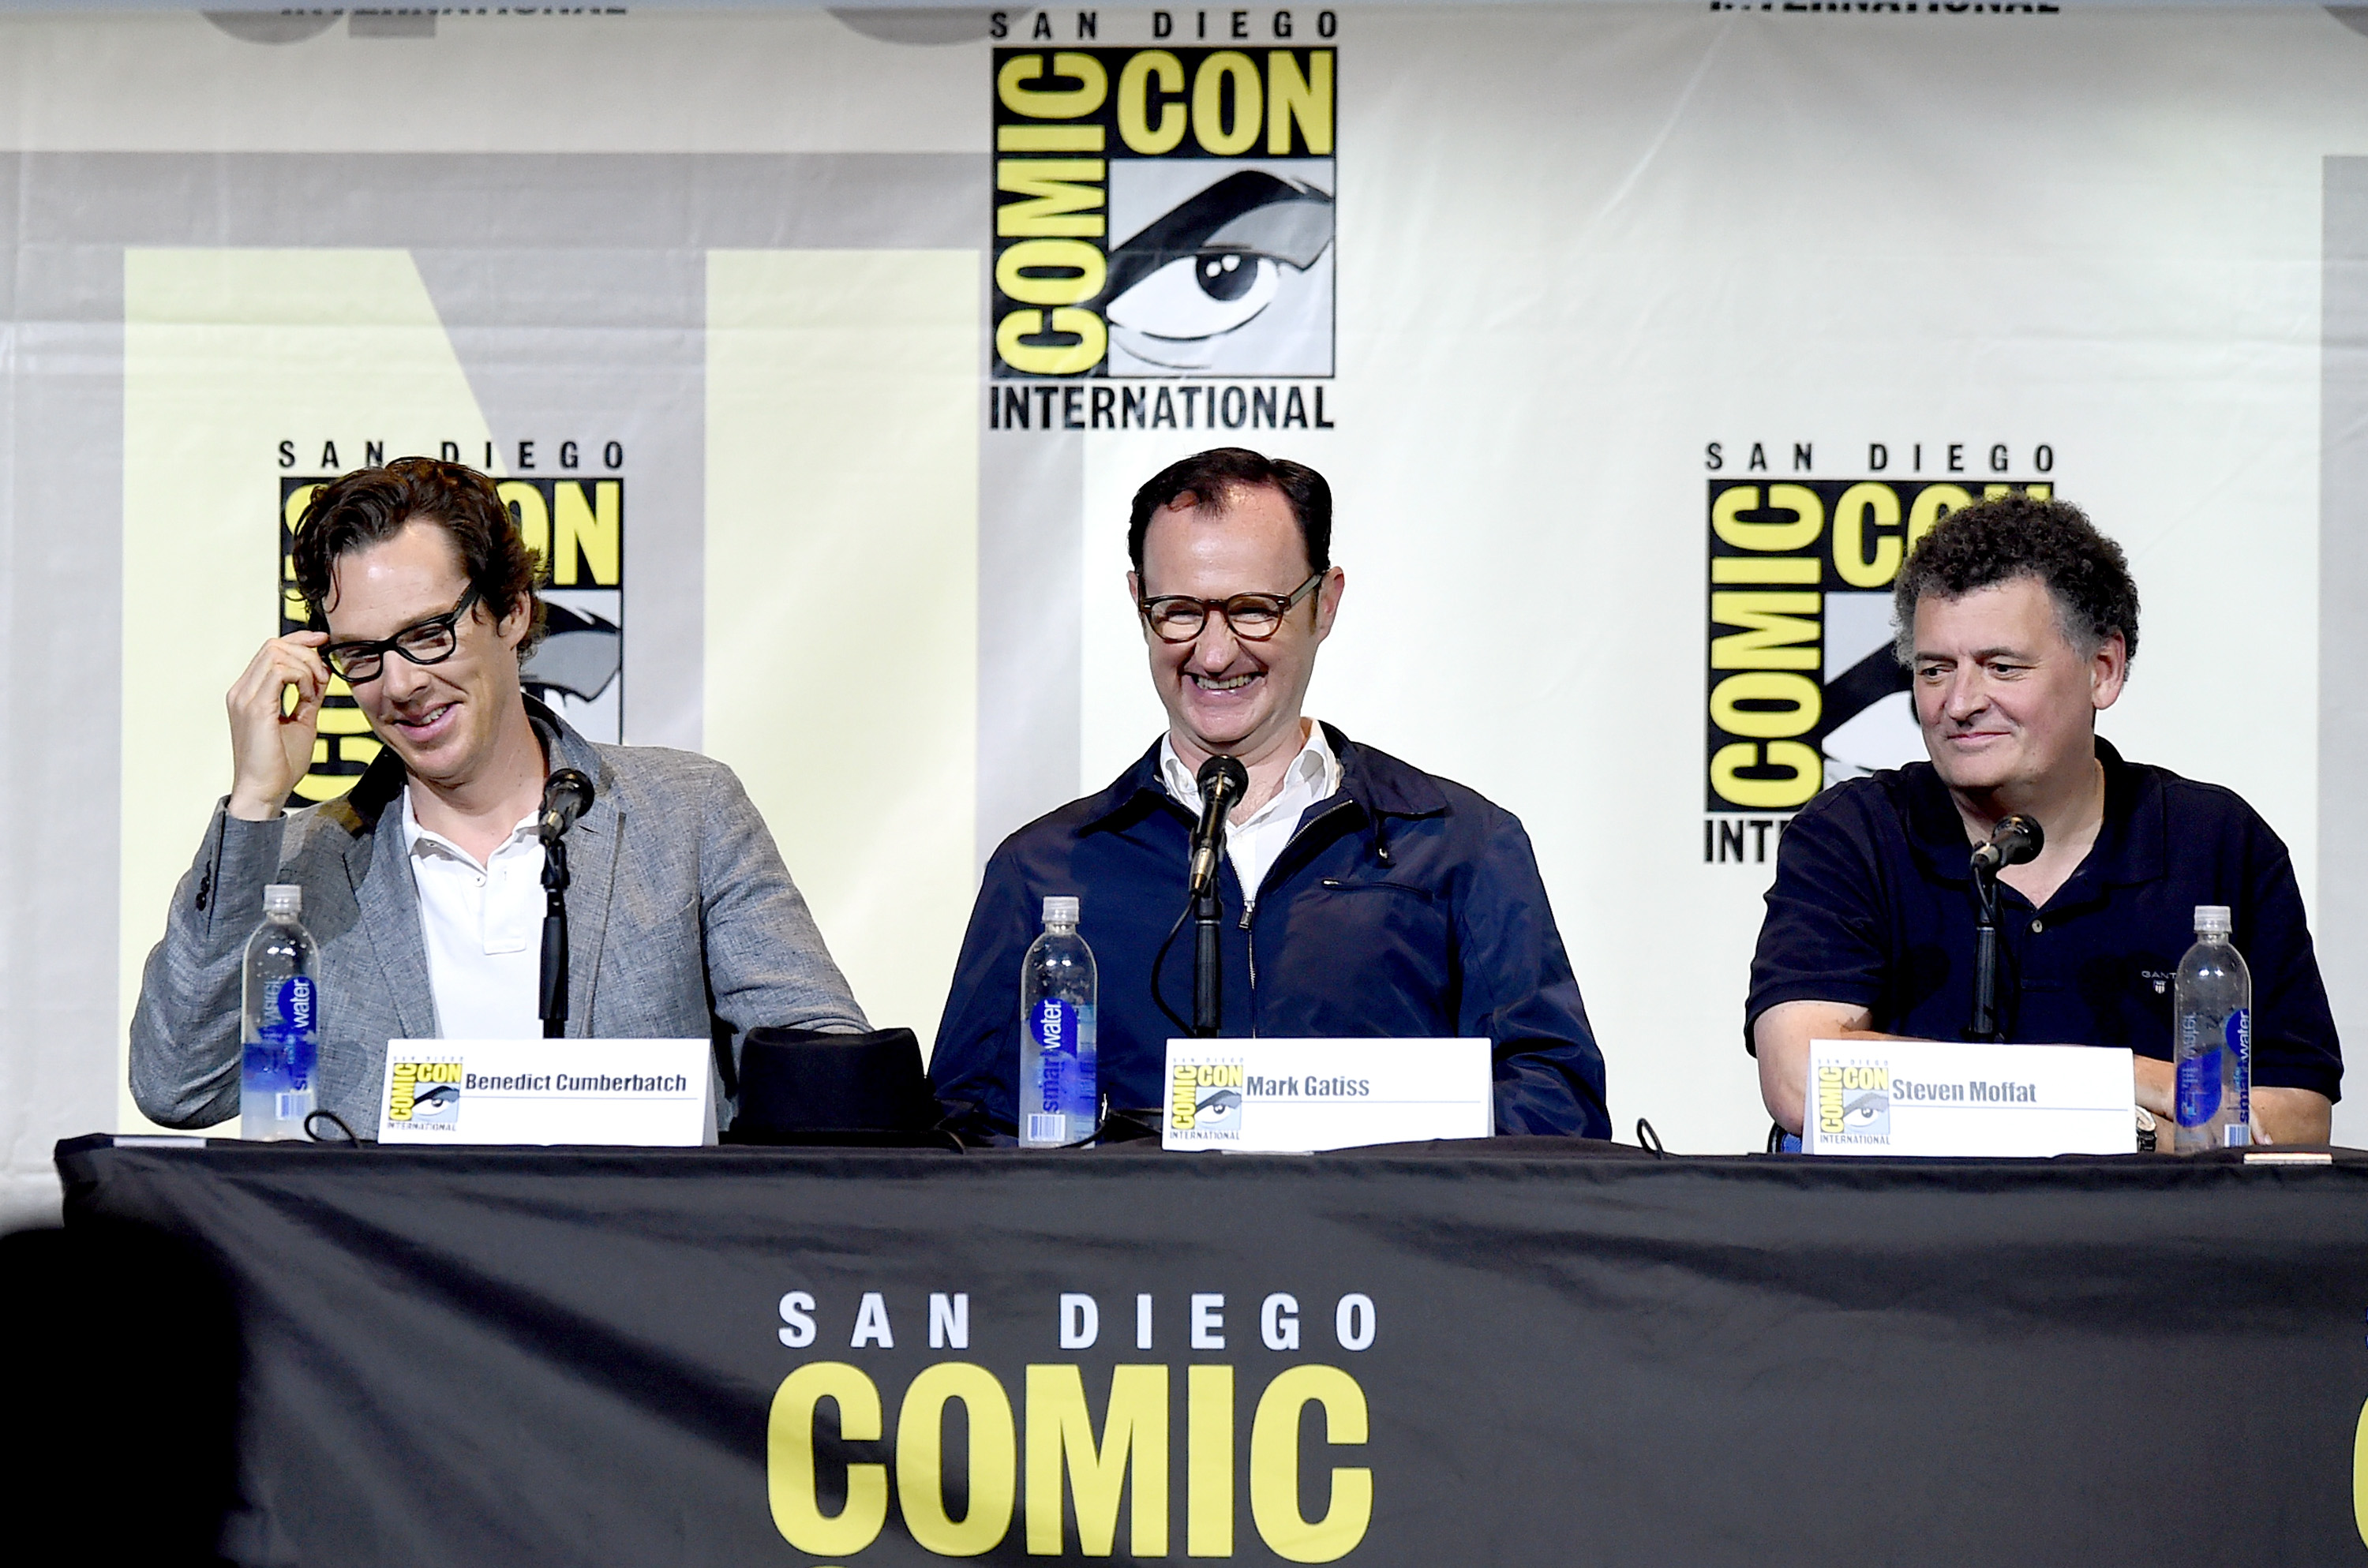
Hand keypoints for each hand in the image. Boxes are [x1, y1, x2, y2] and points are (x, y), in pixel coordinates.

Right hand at [225, 632, 329, 819]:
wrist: (265, 792)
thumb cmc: (281, 763)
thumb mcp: (302, 721)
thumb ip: (309, 695)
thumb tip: (323, 673)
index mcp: (249, 692)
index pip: (271, 649)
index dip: (299, 640)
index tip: (323, 643)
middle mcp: (241, 690)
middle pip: (274, 645)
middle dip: (307, 653)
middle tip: (323, 678)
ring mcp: (244, 697)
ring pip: (276, 653)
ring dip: (306, 667)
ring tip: (315, 692)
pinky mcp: (254, 707)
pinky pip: (281, 672)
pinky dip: (302, 679)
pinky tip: (309, 698)